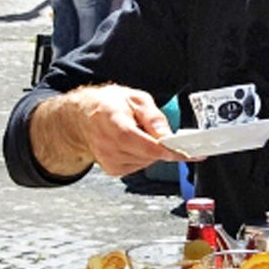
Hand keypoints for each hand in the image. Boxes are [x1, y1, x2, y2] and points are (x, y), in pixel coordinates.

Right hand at [62, 85, 177, 176]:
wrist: (85, 116)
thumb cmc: (109, 104)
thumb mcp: (136, 98)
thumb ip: (154, 117)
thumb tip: (167, 136)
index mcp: (112, 120)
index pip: (141, 142)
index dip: (164, 149)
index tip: (183, 152)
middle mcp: (107, 143)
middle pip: (147, 154)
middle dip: (161, 146)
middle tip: (159, 131)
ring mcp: (108, 159)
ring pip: (146, 162)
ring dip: (152, 151)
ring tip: (139, 133)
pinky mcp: (112, 169)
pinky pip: (139, 167)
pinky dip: (143, 156)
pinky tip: (134, 144)